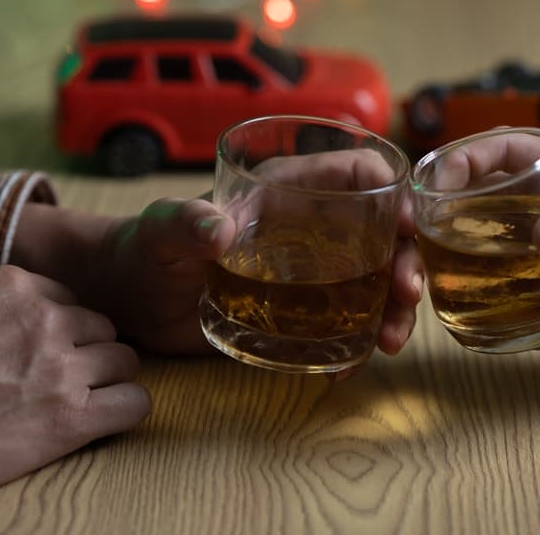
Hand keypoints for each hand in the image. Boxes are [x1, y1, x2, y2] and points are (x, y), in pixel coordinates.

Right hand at [0, 266, 149, 497]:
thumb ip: (8, 309)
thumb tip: (46, 316)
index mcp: (13, 285)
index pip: (71, 300)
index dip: (61, 331)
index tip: (38, 354)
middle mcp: (45, 318)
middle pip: (103, 329)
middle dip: (88, 353)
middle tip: (59, 381)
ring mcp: (62, 366)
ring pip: (125, 361)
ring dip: (108, 381)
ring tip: (76, 401)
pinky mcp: (73, 416)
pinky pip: (135, 403)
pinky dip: (125, 411)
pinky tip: (101, 420)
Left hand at [88, 191, 421, 363]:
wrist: (131, 301)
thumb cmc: (146, 248)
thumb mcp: (161, 230)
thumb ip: (183, 222)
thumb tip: (219, 228)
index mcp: (290, 193)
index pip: (358, 175)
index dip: (394, 192)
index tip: (408, 226)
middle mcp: (313, 229)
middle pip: (382, 235)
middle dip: (406, 262)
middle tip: (406, 295)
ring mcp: (312, 274)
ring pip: (375, 283)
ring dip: (394, 309)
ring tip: (389, 342)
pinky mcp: (302, 314)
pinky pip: (348, 324)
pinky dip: (359, 344)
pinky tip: (350, 366)